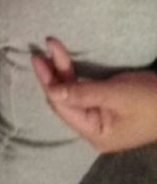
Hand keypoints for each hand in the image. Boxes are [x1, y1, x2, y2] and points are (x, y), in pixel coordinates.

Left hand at [32, 37, 156, 152]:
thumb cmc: (151, 100)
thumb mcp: (117, 94)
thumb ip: (83, 92)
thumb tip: (52, 91)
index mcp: (94, 134)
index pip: (61, 106)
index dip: (48, 81)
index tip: (38, 58)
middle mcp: (93, 130)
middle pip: (64, 100)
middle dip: (53, 74)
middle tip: (42, 49)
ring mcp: (100, 119)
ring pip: (72, 93)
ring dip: (62, 72)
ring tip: (50, 49)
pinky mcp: (107, 108)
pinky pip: (83, 92)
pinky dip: (73, 76)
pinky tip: (64, 63)